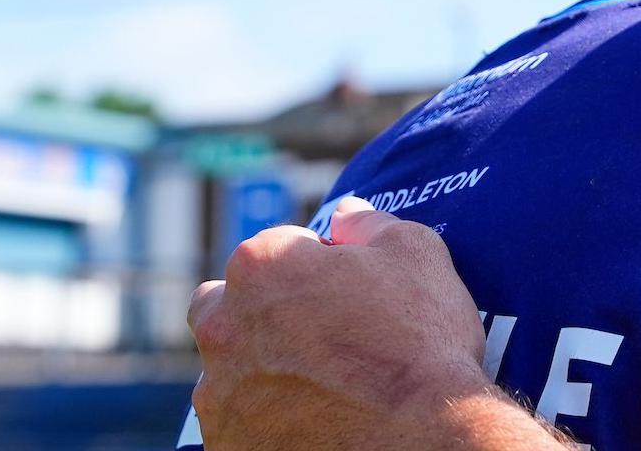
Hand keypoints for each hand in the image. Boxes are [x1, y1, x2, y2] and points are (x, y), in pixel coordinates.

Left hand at [187, 198, 499, 448]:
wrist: (420, 440)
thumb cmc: (419, 342)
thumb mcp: (416, 255)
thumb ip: (370, 224)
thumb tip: (346, 213)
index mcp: (261, 267)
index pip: (281, 246)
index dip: (322, 264)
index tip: (354, 289)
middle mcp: (223, 327)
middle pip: (229, 304)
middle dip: (264, 310)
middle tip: (321, 334)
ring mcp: (219, 394)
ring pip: (231, 367)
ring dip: (264, 367)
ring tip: (324, 388)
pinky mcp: (226, 446)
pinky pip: (238, 422)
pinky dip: (266, 419)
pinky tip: (314, 420)